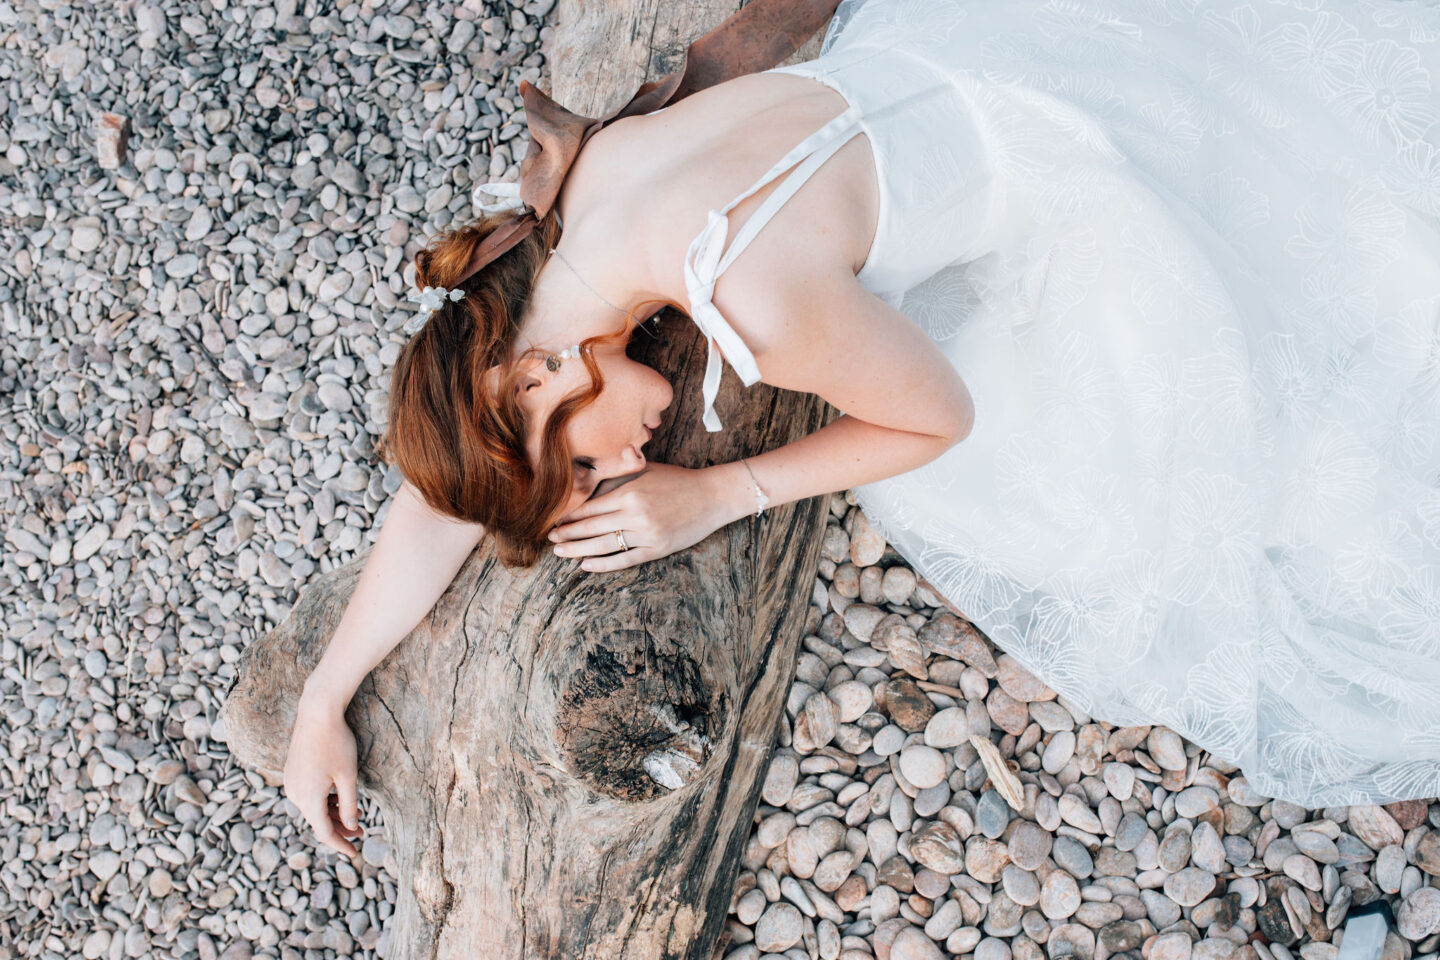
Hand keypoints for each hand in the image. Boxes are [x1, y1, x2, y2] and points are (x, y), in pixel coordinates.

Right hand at [282, 694, 363, 858]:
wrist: (317, 712)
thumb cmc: (336, 743)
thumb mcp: (348, 777)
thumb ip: (349, 805)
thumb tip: (350, 827)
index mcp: (307, 799)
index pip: (323, 833)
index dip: (340, 845)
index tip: (354, 854)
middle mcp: (294, 794)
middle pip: (317, 821)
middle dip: (340, 829)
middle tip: (362, 831)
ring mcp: (290, 782)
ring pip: (312, 807)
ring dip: (332, 814)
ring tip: (355, 815)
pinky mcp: (291, 772)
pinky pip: (307, 794)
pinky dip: (323, 801)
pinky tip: (339, 797)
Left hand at [548, 462, 735, 571]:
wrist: (712, 496)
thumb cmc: (677, 480)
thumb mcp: (646, 470)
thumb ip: (618, 475)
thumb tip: (588, 482)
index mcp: (630, 492)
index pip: (590, 508)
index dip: (569, 517)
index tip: (553, 522)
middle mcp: (636, 514)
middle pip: (592, 528)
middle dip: (568, 534)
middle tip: (549, 540)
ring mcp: (647, 533)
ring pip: (605, 545)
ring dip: (579, 550)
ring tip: (561, 553)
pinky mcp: (658, 549)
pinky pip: (626, 559)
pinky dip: (604, 564)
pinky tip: (587, 565)